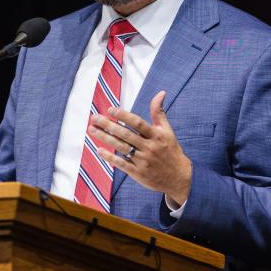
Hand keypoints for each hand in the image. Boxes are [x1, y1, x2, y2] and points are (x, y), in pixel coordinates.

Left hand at [89, 90, 192, 204]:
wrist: (178, 178)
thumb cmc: (170, 151)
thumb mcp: (167, 130)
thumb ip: (159, 112)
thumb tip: (161, 93)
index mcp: (156, 136)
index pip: (138, 123)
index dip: (124, 116)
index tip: (110, 109)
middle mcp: (149, 147)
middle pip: (126, 135)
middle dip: (108, 125)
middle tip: (94, 118)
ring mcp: (143, 161)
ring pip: (121, 147)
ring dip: (105, 138)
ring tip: (92, 130)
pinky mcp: (138, 173)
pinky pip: (122, 164)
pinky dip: (110, 157)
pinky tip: (99, 150)